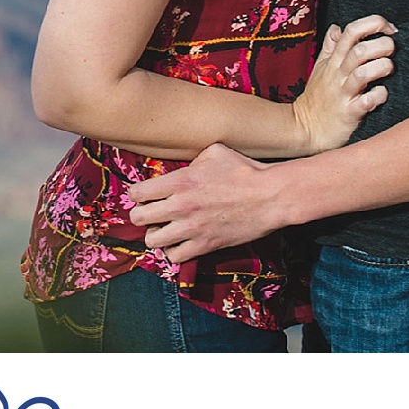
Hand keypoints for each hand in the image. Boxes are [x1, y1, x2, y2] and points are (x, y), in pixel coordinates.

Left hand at [129, 142, 282, 262]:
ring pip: (152, 240)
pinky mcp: (206, 245)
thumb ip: (192, 159)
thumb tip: (182, 168)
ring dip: (155, 235)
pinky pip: (175, 257)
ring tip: (164, 230)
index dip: (137, 194)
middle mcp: (181, 205)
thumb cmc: (245, 170)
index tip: (144, 195)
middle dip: (141, 215)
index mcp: (181, 180)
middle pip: (138, 218)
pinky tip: (180, 243)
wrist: (270, 196)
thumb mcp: (215, 152)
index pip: (138, 193)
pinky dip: (173, 252)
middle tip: (151, 214)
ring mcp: (193, 227)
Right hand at [292, 15, 394, 154]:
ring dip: (381, 67)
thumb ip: (330, 47)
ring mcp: (343, 93)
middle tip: (392, 51)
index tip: (389, 30)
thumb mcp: (320, 68)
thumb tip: (337, 28)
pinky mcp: (348, 113)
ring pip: (363, 73)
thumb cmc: (317, 98)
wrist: (303, 129)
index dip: (373, 24)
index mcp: (334, 60)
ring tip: (388, 70)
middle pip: (360, 50)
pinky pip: (366, 102)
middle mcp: (339, 74)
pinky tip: (381, 95)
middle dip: (382, 45)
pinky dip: (378, 96)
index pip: (351, 31)